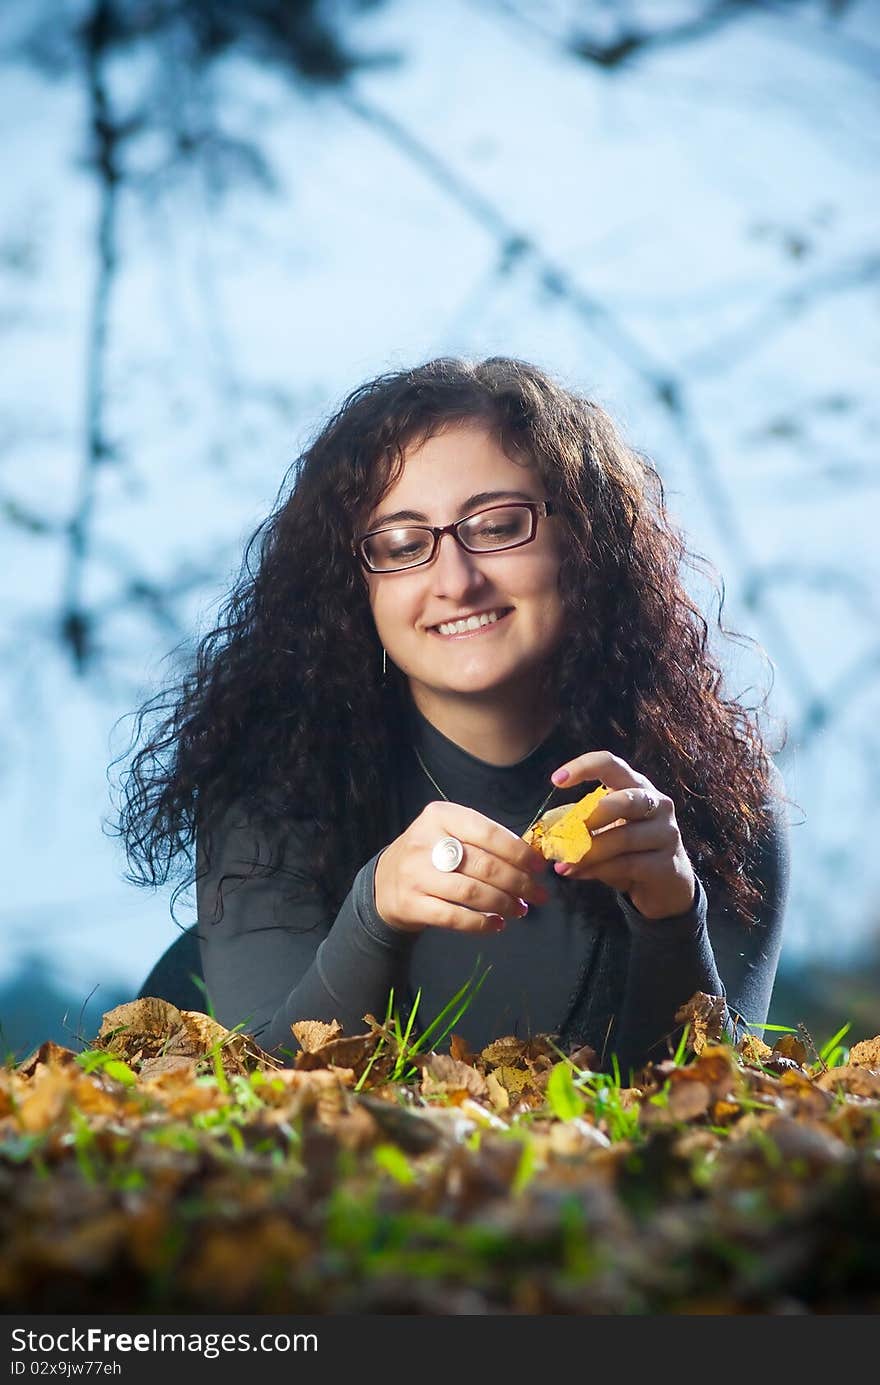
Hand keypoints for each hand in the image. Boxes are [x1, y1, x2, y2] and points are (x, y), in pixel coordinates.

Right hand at [374, 801, 549, 934]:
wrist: (384, 881)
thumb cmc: (431, 854)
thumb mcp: (449, 833)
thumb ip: (484, 841)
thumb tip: (530, 860)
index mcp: (440, 816)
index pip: (487, 832)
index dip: (518, 851)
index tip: (539, 867)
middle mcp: (425, 842)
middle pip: (483, 864)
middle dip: (518, 882)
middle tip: (538, 894)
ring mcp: (415, 874)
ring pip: (471, 892)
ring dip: (503, 903)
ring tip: (520, 909)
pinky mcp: (411, 903)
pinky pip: (454, 917)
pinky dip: (481, 923)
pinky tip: (497, 924)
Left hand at [550, 752, 695, 919]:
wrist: (666, 884)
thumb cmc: (630, 849)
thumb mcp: (606, 830)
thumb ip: (582, 826)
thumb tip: (546, 833)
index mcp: (637, 786)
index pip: (612, 764)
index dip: (584, 767)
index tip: (556, 780)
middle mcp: (657, 803)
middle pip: (623, 801)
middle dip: (589, 817)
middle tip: (562, 834)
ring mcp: (667, 832)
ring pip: (623, 837)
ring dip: (588, 852)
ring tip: (562, 864)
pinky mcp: (667, 863)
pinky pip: (628, 864)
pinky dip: (598, 870)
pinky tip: (579, 874)